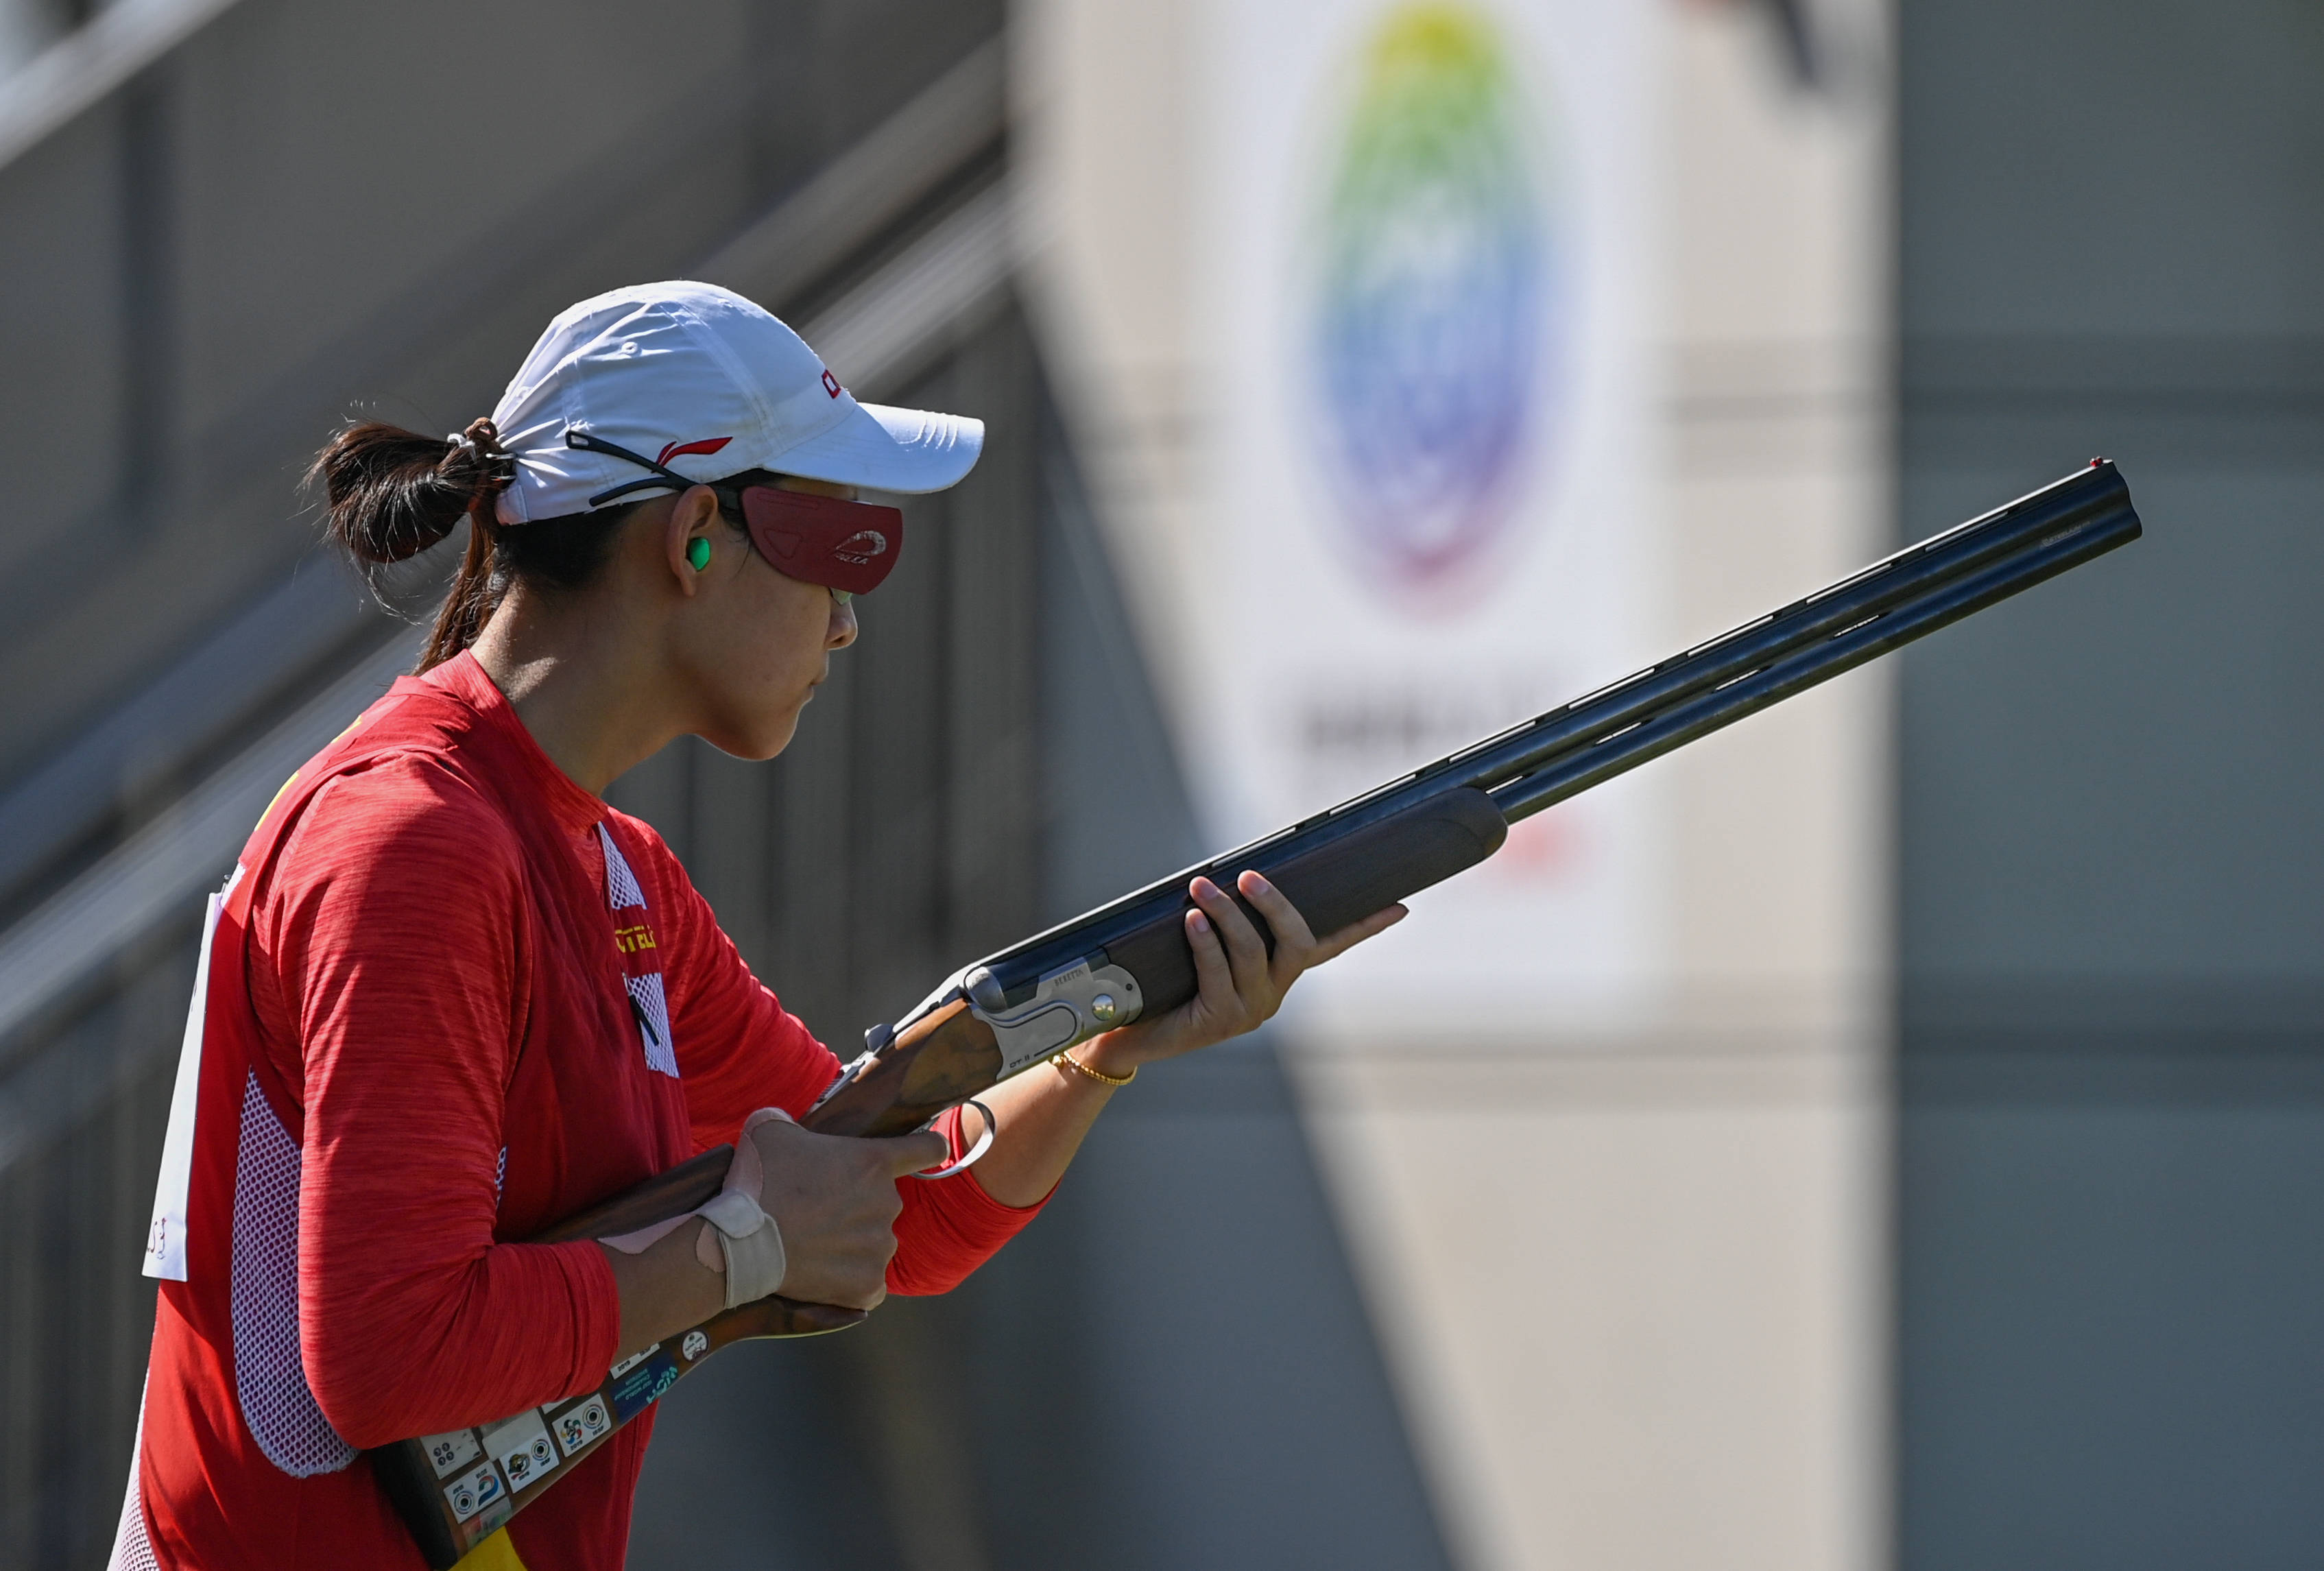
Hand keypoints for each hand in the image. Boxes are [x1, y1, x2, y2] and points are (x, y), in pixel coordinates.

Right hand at [745, 1114, 947, 1309]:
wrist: (739, 1242)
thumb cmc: (756, 1180)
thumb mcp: (770, 1129)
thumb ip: (791, 1121)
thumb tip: (788, 1126)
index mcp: (873, 1162)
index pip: (929, 1149)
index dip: (928, 1149)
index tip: (925, 1152)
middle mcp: (887, 1203)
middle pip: (885, 1202)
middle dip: (858, 1205)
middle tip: (819, 1212)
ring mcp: (880, 1247)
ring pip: (876, 1243)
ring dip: (853, 1245)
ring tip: (812, 1246)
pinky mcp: (867, 1285)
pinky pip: (869, 1284)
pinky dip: (851, 1283)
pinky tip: (823, 1277)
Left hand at [1081, 872, 1404, 1075]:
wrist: (1123, 1030)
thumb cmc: (1165, 979)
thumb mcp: (1202, 943)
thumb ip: (1224, 919)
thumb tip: (1227, 872)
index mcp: (1277, 974)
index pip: (1330, 947)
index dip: (1365, 927)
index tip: (1399, 906)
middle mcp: (1271, 994)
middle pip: (1297, 943)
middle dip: (1276, 906)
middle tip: (1251, 875)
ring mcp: (1248, 1010)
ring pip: (1252, 952)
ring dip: (1226, 914)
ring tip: (1201, 887)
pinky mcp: (1218, 1021)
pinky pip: (1217, 972)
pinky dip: (1205, 941)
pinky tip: (1192, 919)